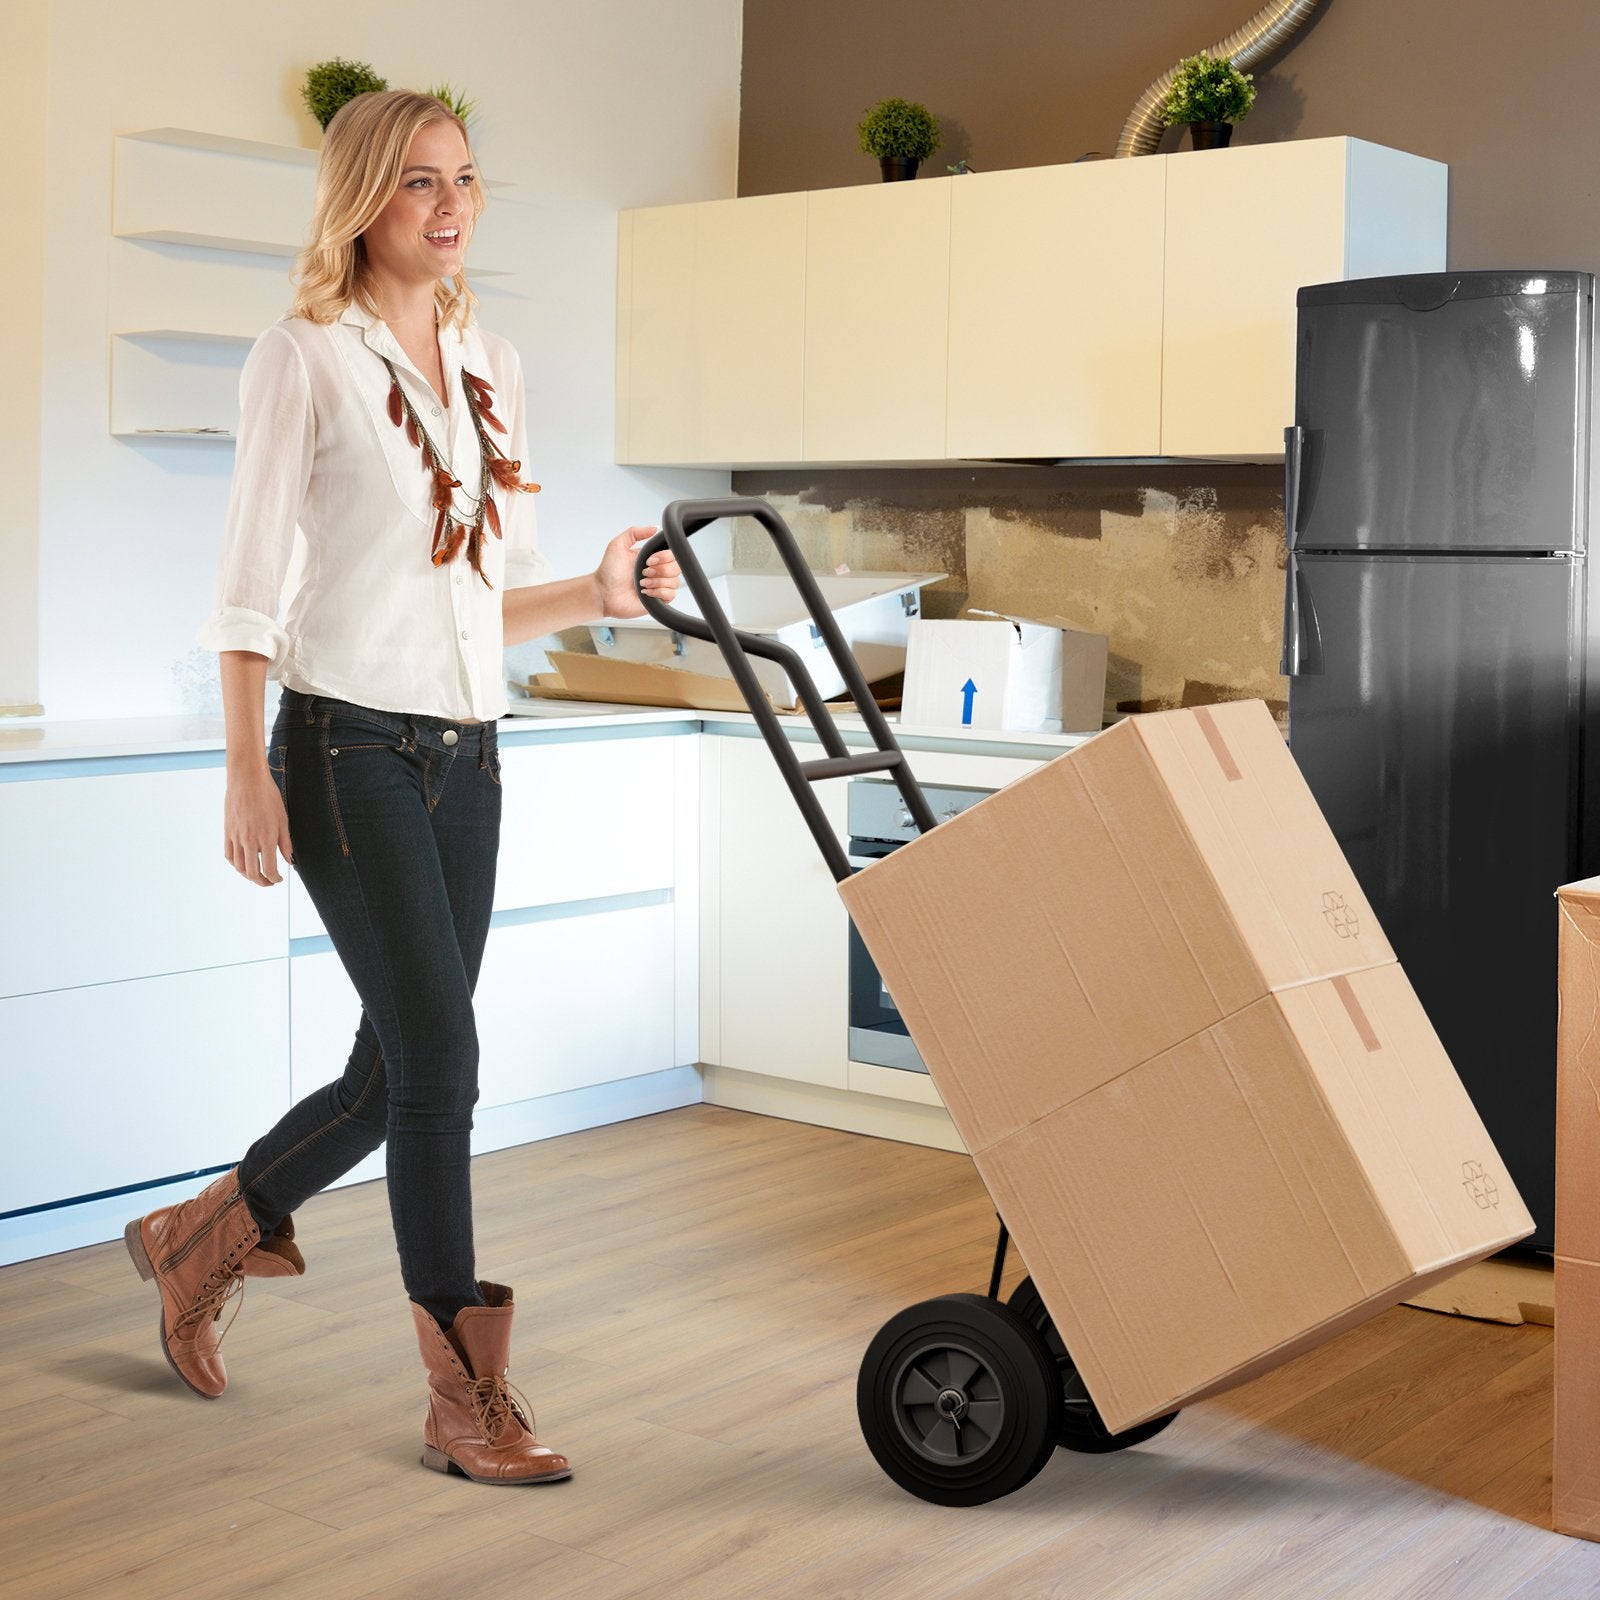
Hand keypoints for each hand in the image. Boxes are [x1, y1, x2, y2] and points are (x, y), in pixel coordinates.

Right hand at [225, 768, 292, 886]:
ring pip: (239, 866)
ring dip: (248, 875)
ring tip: (257, 875)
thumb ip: (286, 843)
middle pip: (252, 872)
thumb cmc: (268, 797)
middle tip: (269, 882)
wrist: (246, 780)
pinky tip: (243, 864)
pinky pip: (229, 855)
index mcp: (266, 838)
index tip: (279, 879)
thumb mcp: (283, 819)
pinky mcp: (227, 832)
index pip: (269, 869)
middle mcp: (249, 840)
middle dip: (262, 882)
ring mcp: (236, 837)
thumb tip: (290, 860)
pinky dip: (235, 864)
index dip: (274, 878)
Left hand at [594, 525, 681, 618]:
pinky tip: (645, 592)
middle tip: (643, 572)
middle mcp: (657, 572)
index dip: (664, 557)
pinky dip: (659, 593)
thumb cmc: (608, 572)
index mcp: (651, 558)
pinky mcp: (658, 600)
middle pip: (677, 567)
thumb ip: (635, 532)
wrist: (603, 593)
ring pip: (675, 582)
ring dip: (657, 582)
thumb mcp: (618, 545)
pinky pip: (671, 595)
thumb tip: (655, 528)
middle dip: (660, 570)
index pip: (672, 554)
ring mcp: (659, 586)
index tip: (649, 560)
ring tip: (642, 583)